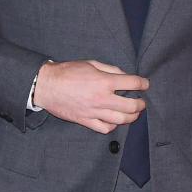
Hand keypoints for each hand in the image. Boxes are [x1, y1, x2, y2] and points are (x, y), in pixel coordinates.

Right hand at [33, 60, 147, 132]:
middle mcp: (101, 98)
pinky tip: (114, 120)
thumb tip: (124, 76)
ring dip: (131, 117)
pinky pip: (105, 128)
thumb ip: (110, 69)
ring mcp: (94, 112)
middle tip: (141, 102)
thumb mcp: (91, 63)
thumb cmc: (67, 72)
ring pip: (121, 120)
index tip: (145, 84)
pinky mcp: (85, 121)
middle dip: (140, 104)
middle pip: (131, 106)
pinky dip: (113, 126)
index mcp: (103, 81)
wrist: (46, 85)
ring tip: (133, 113)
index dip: (143, 83)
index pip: (132, 83)